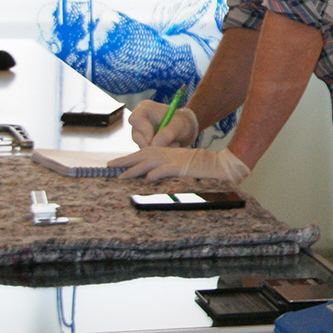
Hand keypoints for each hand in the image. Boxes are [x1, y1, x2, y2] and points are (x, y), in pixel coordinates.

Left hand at [109, 147, 250, 183]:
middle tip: (109, 166)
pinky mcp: (183, 167)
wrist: (224, 165)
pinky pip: (166, 169)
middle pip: (144, 154)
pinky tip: (146, 179)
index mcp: (170, 153)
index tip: (118, 164)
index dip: (131, 158)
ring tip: (120, 177)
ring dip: (134, 169)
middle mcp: (170, 154)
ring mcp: (176, 160)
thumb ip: (169, 170)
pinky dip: (155, 173)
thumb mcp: (184, 168)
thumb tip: (150, 178)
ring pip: (150, 162)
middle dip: (126, 160)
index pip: (146, 152)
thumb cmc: (205, 169)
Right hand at [129, 100, 198, 147]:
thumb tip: (154, 144)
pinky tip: (170, 148)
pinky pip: (146, 154)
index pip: (135, 119)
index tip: (154, 140)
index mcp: (146, 109)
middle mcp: (139, 121)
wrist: (186, 130)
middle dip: (154, 145)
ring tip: (175, 144)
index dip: (143, 130)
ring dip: (158, 150)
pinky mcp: (143, 145)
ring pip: (142, 147)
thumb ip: (168, 133)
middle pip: (137, 136)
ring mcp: (139, 134)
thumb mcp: (180, 125)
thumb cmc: (183, 122)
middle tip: (172, 145)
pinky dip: (158, 154)